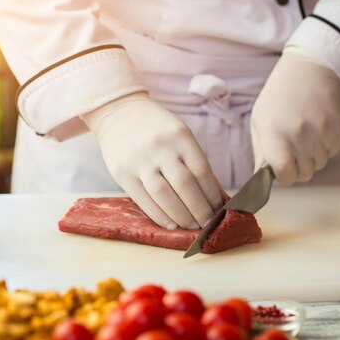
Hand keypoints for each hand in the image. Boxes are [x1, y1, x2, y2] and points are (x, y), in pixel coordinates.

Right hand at [81, 92, 222, 228]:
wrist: (119, 113)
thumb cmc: (157, 129)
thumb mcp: (180, 136)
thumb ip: (194, 163)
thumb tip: (215, 197)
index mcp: (180, 136)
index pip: (201, 171)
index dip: (212, 195)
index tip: (220, 210)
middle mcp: (160, 147)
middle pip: (185, 185)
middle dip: (200, 209)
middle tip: (209, 224)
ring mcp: (140, 161)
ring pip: (164, 195)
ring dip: (181, 216)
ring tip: (192, 226)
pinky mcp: (122, 173)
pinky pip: (144, 200)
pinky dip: (160, 216)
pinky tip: (171, 224)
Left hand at [250, 47, 339, 184]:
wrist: (311, 68)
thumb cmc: (279, 97)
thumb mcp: (260, 121)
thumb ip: (261, 153)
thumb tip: (259, 181)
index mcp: (274, 132)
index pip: (285, 174)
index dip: (284, 177)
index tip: (282, 170)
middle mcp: (298, 133)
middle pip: (304, 174)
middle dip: (298, 168)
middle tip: (293, 148)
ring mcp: (321, 131)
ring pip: (319, 165)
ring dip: (312, 156)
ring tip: (305, 133)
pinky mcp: (339, 129)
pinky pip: (332, 153)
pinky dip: (325, 147)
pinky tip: (317, 127)